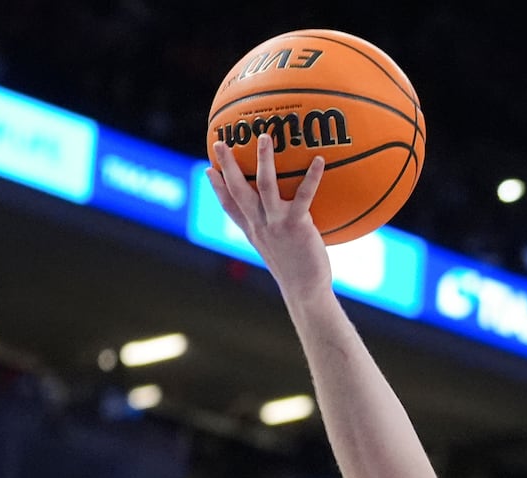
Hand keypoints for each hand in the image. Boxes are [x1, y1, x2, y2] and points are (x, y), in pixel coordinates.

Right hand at [206, 134, 331, 299]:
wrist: (305, 290)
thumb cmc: (297, 270)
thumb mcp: (280, 250)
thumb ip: (276, 233)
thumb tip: (287, 220)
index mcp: (253, 231)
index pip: (229, 206)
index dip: (216, 187)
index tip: (208, 168)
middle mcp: (259, 225)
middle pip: (238, 190)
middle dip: (227, 165)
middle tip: (220, 142)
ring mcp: (275, 224)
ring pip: (265, 186)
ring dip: (263, 160)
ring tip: (264, 137)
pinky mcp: (296, 225)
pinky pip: (304, 195)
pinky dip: (312, 177)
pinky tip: (319, 160)